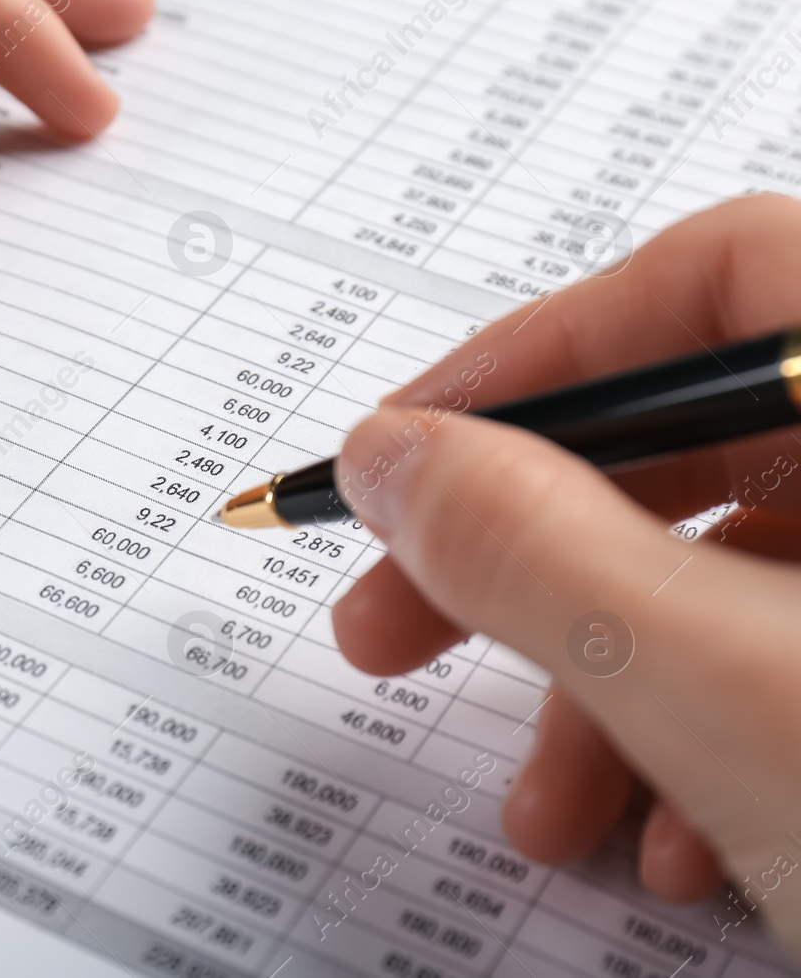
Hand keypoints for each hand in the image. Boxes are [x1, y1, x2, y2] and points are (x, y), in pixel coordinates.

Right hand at [331, 194, 800, 956]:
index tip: (395, 454)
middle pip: (707, 442)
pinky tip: (679, 849)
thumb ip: (534, 546)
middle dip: (528, 552)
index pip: (712, 281)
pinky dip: (711, 747)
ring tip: (548, 812)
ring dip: (606, 688)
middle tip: (385, 625)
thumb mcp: (735, 692)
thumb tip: (394, 454)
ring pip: (745, 580)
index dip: (525, 361)